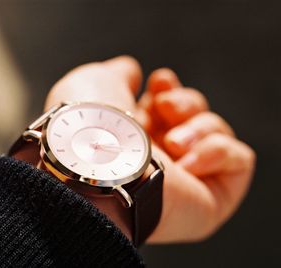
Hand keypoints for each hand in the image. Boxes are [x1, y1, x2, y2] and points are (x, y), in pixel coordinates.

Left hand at [44, 56, 255, 242]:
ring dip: (197, 128)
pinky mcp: (211, 198)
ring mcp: (185, 178)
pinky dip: (216, 152)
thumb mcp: (93, 81)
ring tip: (172, 144)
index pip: (163, 107)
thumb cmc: (92, 125)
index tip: (159, 83)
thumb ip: (118, 74)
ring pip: (216, 131)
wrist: (101, 168)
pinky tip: (187, 165)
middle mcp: (158, 156)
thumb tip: (132, 70)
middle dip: (184, 103)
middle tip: (165, 107)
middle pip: (193, 114)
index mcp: (132, 134)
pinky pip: (238, 158)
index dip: (168, 89)